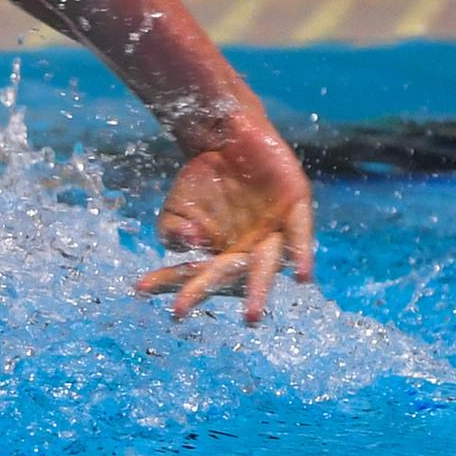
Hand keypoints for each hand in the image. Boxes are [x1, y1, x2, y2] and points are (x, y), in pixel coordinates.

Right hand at [135, 114, 314, 324]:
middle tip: (213, 317)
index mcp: (219, 256)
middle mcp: (248, 251)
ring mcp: (272, 232)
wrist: (228, 138)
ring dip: (261, 288)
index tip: (151, 295)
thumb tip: (190, 243)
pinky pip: (299, 233)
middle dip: (219, 294)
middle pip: (231, 276)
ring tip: (251, 315)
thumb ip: (173, 232)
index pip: (194, 274)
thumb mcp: (176, 210)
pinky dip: (301, 253)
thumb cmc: (202, 182)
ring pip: (267, 264)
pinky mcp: (294, 208)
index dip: (172, 284)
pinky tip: (303, 276)